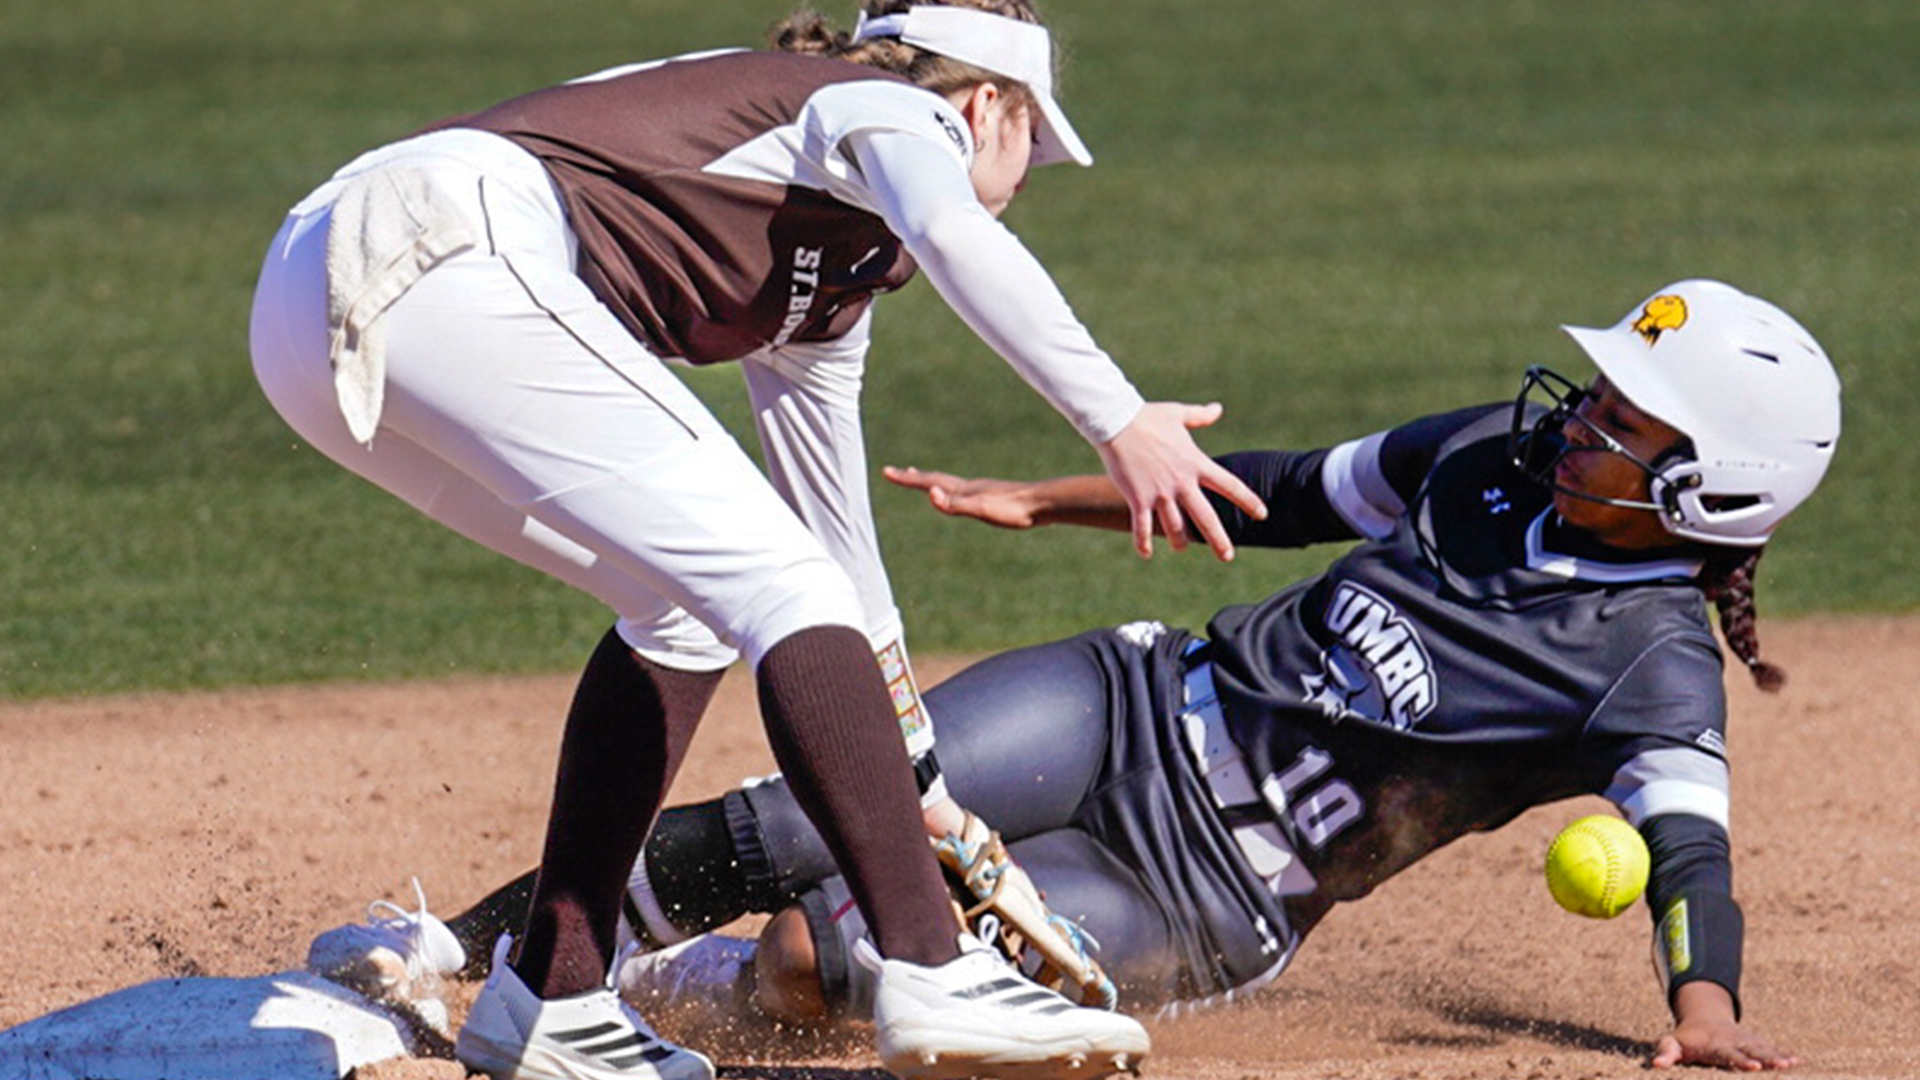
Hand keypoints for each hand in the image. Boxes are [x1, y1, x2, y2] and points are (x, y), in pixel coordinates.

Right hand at [883, 466, 1043, 528]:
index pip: (928, 482)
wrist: (1044, 503)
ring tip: (927, 481)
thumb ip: (955, 504)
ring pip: (950, 484)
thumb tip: (930, 494)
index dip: (906, 478)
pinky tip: (962, 496)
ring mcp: (982, 491)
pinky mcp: (994, 498)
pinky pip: (964, 493)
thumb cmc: (1013, 509)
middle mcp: (970, 487)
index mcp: (963, 490)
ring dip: (934, 482)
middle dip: (914, 477)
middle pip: (936, 479)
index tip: (886, 471)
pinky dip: (953, 491)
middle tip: (897, 472)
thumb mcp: (981, 509)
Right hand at [1095, 401, 1265, 561]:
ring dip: (1180, 542)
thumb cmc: (1147, 416)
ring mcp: (1160, 493)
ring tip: (1181, 548)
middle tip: (1227, 557)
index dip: (1249, 501)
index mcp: (1196, 464)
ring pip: (1175, 528)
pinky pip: (1142, 527)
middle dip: (1219, 541)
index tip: (1262, 514)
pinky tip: (1146, 554)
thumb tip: (1217, 409)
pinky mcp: (1138, 498)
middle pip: (1206, 518)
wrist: (1116, 421)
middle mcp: (1182, 482)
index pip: (1231, 485)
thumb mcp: (1177, 413)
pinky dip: (1143, 542)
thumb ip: (1200, 415)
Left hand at [1652, 983, 1799, 1070]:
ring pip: (1763, 1048)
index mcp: (1715, 1044)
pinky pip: (1770, 1047)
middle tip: (1778, 1066)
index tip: (1753, 1067)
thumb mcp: (1672, 1043)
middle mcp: (1733, 1041)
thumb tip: (1655, 1064)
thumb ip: (1665, 1052)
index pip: (1728, 1054)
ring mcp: (1745, 1041)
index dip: (1741, 1060)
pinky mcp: (1754, 1042)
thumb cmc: (1686, 1038)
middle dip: (1764, 1057)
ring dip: (1777, 1055)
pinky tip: (1797, 1061)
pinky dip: (1782, 1053)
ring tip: (1792, 1063)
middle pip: (1750, 1050)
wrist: (1703, 1019)